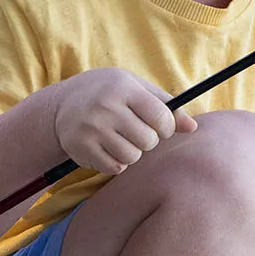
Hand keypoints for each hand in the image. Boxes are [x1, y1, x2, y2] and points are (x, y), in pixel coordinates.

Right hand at [51, 68, 196, 174]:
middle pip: (149, 141)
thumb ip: (166, 105)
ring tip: (121, 139)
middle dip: (148, 140)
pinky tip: (107, 148)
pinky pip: (115, 167)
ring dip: (133, 152)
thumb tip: (192, 128)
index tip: (160, 126)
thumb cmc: (109, 94)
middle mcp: (106, 107)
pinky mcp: (81, 148)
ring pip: (133, 157)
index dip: (167, 127)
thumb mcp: (136, 89)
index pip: (162, 117)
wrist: (61, 106)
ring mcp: (92, 128)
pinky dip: (117, 162)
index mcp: (123, 88)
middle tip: (136, 132)